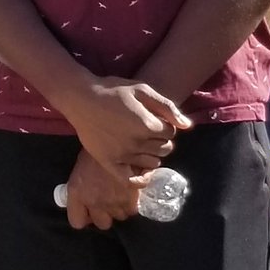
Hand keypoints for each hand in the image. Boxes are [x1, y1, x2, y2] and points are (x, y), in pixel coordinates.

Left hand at [61, 150, 150, 229]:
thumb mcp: (79, 169)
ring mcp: (113, 201)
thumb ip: (80, 190)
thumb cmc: (95, 149)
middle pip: (102, 224)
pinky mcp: (130, 197)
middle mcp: (94, 200)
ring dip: (120, 208)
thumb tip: (85, 204)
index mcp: (76, 193)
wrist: (113, 135)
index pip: (77, 222)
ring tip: (120, 194)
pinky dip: (133, 202)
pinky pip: (132, 210)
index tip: (89, 212)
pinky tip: (131, 192)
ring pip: (120, 216)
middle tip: (108, 202)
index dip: (84, 218)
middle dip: (105, 215)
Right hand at [67, 77, 191, 174]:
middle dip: (161, 140)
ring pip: (152, 163)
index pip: (171, 133)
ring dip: (152, 155)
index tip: (155, 119)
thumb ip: (167, 107)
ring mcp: (123, 155)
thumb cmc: (112, 90)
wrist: (81, 98)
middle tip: (147, 131)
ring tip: (141, 144)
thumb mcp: (142, 90)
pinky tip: (141, 172)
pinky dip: (139, 179)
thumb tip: (187, 126)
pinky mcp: (109, 162)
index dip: (165, 125)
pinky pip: (130, 180)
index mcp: (148, 125)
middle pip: (164, 149)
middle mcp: (137, 143)